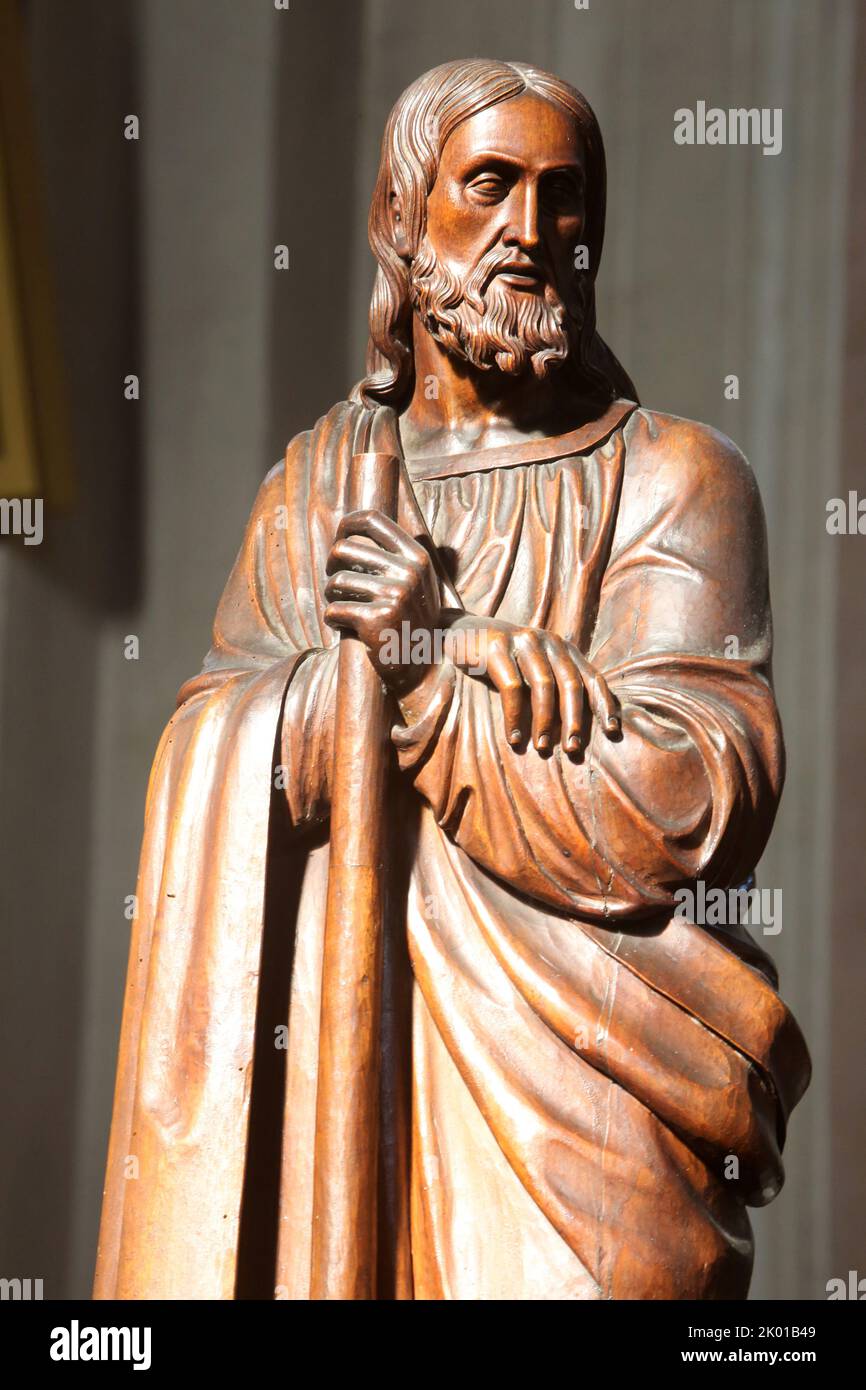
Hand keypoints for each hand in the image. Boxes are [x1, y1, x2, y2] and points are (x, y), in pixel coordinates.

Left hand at [324, 510, 441, 691]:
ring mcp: (395, 595)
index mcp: (416, 557)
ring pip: (335, 581)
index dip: (347, 524)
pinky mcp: (377, 619)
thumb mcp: (416, 582)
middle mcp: (408, 572)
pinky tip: (343, 626)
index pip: (372, 520)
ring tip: (342, 608)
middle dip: (332, 567)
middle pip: (344, 549)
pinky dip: (332, 619)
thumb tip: (353, 529)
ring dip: (331, 596)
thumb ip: (395, 555)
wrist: (422, 666)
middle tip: (337, 584)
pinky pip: (334, 610)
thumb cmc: (410, 620)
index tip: (338, 538)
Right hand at [444, 615, 619, 753]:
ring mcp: (523, 642)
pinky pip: (511, 687)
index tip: (611, 731)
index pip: (593, 677)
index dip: (604, 704)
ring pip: (542, 686)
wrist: (462, 632)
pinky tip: (514, 738)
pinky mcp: (496, 648)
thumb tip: (578, 728)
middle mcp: (548, 642)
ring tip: (543, 747)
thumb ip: (557, 684)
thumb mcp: (537, 666)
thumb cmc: (506, 660)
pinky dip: (514, 716)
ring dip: (544, 721)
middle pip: (570, 684)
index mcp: (564, 649)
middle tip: (572, 748)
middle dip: (574, 720)